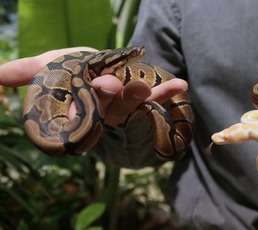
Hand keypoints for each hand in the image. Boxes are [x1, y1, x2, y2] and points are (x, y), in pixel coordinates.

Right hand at [0, 47, 187, 125]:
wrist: (99, 72)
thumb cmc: (71, 72)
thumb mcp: (49, 68)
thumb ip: (26, 71)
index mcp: (77, 104)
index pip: (73, 111)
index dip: (72, 112)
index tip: (71, 112)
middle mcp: (100, 108)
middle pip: (103, 105)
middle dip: (105, 96)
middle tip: (107, 86)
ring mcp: (123, 103)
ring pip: (129, 102)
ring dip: (135, 94)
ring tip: (141, 86)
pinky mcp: (142, 96)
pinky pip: (156, 95)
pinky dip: (167, 91)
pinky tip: (180, 84)